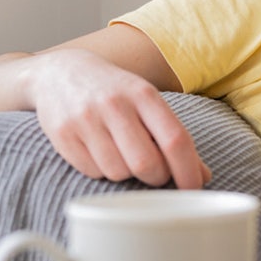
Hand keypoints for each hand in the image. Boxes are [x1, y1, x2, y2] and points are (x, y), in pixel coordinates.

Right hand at [28, 49, 211, 187]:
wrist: (59, 73)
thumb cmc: (114, 93)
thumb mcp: (147, 103)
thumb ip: (174, 136)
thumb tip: (202, 176)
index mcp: (143, 94)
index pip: (174, 139)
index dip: (188, 170)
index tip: (194, 187)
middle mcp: (114, 104)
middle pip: (147, 164)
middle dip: (157, 177)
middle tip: (155, 171)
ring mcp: (85, 119)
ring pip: (118, 172)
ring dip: (127, 173)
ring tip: (122, 154)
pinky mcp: (62, 135)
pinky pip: (92, 172)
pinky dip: (101, 171)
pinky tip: (99, 152)